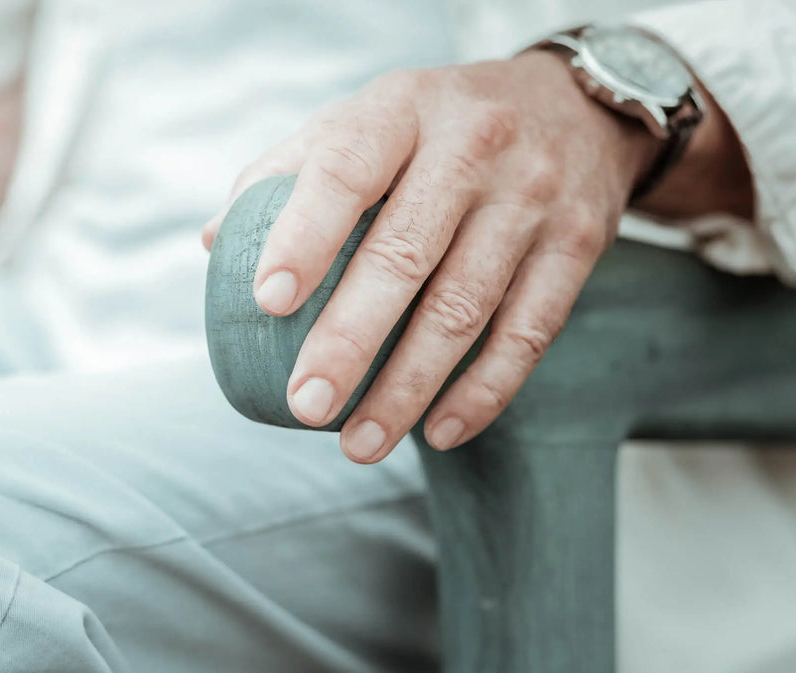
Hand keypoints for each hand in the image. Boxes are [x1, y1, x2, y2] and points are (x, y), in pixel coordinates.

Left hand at [204, 52, 662, 462]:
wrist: (576, 104)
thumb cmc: (438, 126)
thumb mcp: (367, 118)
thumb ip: (290, 172)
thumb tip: (218, 244)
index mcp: (402, 109)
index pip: (345, 169)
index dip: (304, 236)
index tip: (266, 303)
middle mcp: (472, 147)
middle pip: (406, 254)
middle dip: (351, 340)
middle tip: (307, 405)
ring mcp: (531, 197)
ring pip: (466, 307)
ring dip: (409, 388)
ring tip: (360, 444)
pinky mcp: (577, 244)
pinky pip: (529, 332)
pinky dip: (483, 391)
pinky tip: (439, 431)